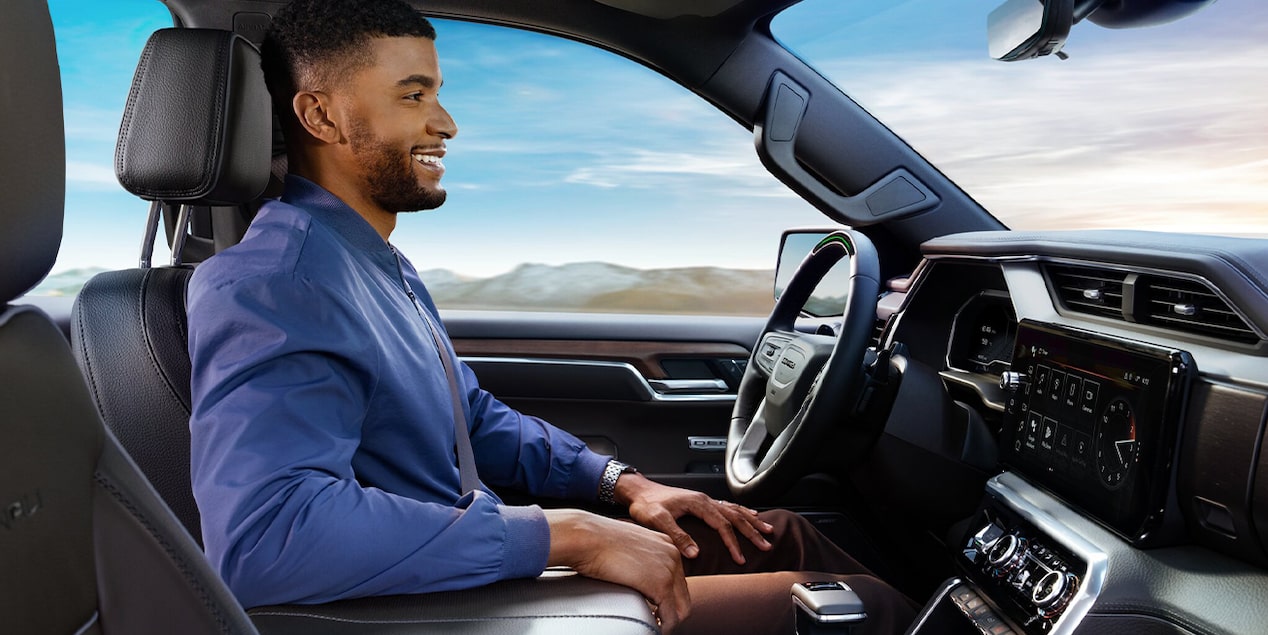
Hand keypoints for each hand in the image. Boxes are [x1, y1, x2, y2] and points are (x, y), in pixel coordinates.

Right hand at [545, 508, 689, 632]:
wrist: (587, 537)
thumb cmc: (596, 540)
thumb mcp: (627, 544)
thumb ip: (639, 557)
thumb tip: (636, 575)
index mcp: (666, 544)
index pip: (677, 580)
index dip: (667, 598)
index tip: (654, 608)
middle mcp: (673, 555)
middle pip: (683, 595)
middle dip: (670, 612)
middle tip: (655, 620)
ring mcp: (669, 569)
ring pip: (681, 609)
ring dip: (668, 622)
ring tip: (653, 625)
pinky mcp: (661, 585)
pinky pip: (670, 617)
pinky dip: (663, 627)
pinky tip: (651, 627)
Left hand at [615, 473, 773, 564]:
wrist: (637, 490)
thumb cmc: (645, 504)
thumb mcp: (658, 520)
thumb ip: (677, 535)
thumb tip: (696, 552)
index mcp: (698, 503)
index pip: (722, 525)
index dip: (733, 543)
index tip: (740, 558)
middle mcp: (704, 500)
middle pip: (735, 516)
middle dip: (752, 531)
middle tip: (767, 543)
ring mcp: (704, 499)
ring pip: (734, 509)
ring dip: (751, 520)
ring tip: (767, 529)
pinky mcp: (700, 502)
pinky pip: (727, 506)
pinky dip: (741, 511)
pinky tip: (749, 513)